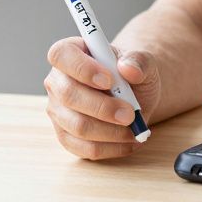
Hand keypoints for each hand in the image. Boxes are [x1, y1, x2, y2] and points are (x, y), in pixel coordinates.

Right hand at [43, 36, 161, 159]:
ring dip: (110, 131)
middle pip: (68, 95)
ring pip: (77, 126)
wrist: (135, 98)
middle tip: (130, 113)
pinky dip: (110, 148)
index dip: (82, 68)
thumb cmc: (132, 75)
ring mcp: (58, 110)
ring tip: (134, 127)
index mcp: (70, 52)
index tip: (109, 80)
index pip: (61, 55)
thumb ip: (139, 61)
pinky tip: (128, 141)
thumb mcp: (144, 62)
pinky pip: (83, 148)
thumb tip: (128, 69)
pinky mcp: (66, 136)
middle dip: (102, 107)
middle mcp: (57, 81)